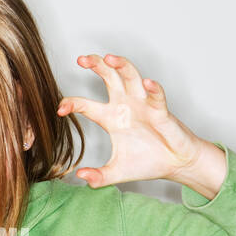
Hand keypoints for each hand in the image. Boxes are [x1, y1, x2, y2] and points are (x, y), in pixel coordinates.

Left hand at [57, 54, 205, 186]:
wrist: (175, 165)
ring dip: (121, 65)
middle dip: (96, 65)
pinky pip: (156, 97)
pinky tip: (148, 83)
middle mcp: (125, 105)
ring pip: (131, 76)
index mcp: (110, 118)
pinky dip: (153, 89)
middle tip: (81, 59)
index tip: (60, 109)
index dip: (71, 104)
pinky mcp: (161, 111)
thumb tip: (80, 177)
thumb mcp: (117, 172)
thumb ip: (98, 177)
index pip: (86, 105)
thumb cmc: (148, 162)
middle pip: (108, 77)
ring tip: (109, 58)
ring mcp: (143, 105)